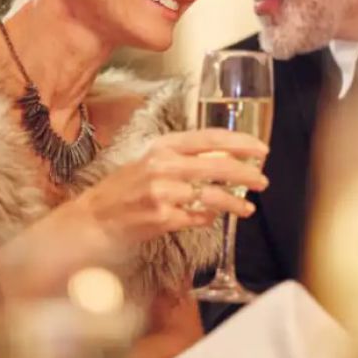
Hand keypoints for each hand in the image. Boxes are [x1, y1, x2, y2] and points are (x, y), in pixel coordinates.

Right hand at [73, 129, 267, 243]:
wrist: (95, 216)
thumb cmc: (129, 188)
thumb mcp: (154, 161)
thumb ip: (187, 158)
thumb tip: (229, 159)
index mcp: (163, 147)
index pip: (210, 139)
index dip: (240, 143)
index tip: (261, 150)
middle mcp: (162, 166)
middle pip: (218, 166)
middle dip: (246, 174)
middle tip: (262, 181)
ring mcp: (162, 192)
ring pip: (212, 195)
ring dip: (235, 203)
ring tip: (248, 208)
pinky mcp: (161, 217)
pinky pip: (198, 217)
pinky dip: (208, 218)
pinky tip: (212, 218)